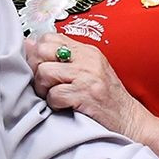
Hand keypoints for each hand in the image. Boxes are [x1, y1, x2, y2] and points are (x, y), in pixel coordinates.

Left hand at [25, 35, 155, 141]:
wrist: (130, 120)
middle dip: (37, 70)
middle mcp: (87, 59)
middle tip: (45, 85)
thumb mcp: (88, 72)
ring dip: (44, 89)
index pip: (49, 38)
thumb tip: (29, 45)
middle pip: (43, 51)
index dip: (37, 53)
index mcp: (87, 51)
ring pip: (45, 72)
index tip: (41, 68)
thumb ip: (62, 59)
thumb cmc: (107, 99)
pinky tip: (65, 107)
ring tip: (55, 97)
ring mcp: (88, 76)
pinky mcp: (86, 94)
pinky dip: (55, 104)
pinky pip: (54, 95)